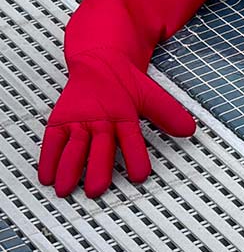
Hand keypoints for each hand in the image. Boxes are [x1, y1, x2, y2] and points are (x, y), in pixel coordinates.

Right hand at [39, 62, 195, 197]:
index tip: (140, 176)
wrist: (99, 61)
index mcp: (124, 114)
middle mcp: (100, 119)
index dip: (136, 158)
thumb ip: (168, 115)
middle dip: (96, 170)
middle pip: (99, 148)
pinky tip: (46, 177)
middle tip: (96, 191)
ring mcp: (79, 121)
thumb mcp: (151, 96)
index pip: (132, 140)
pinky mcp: (60, 120)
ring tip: (65, 189)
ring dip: (68, 169)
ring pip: (73, 147)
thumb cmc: (125, 83)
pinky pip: (52, 141)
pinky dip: (48, 159)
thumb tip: (190, 130)